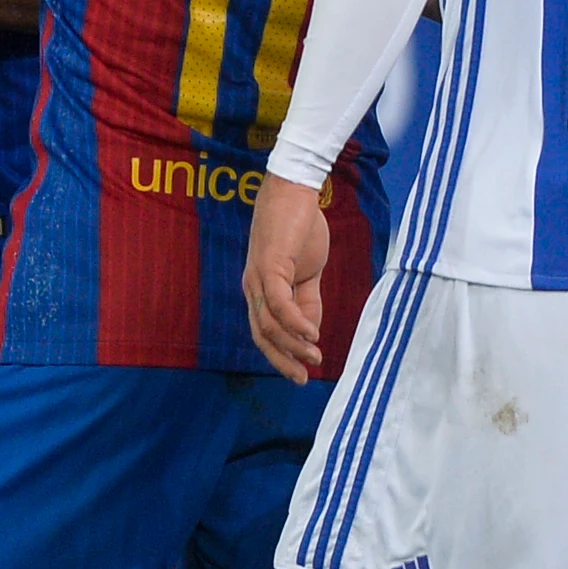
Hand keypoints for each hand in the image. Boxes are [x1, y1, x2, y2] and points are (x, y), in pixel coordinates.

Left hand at [243, 176, 332, 383]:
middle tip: (303, 378)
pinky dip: (294, 322)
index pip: (265, 333)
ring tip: (315, 356)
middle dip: (282, 360)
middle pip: (262, 335)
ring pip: (270, 323)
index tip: (300, 374)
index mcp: (260, 290)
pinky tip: (311, 334)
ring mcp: (259, 277)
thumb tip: (312, 332)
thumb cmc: (301, 228)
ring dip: (293, 345)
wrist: (296, 190)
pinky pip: (279, 302)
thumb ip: (308, 301)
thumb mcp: (308, 273)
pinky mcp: (270, 265)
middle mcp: (253, 287)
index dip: (281, 356)